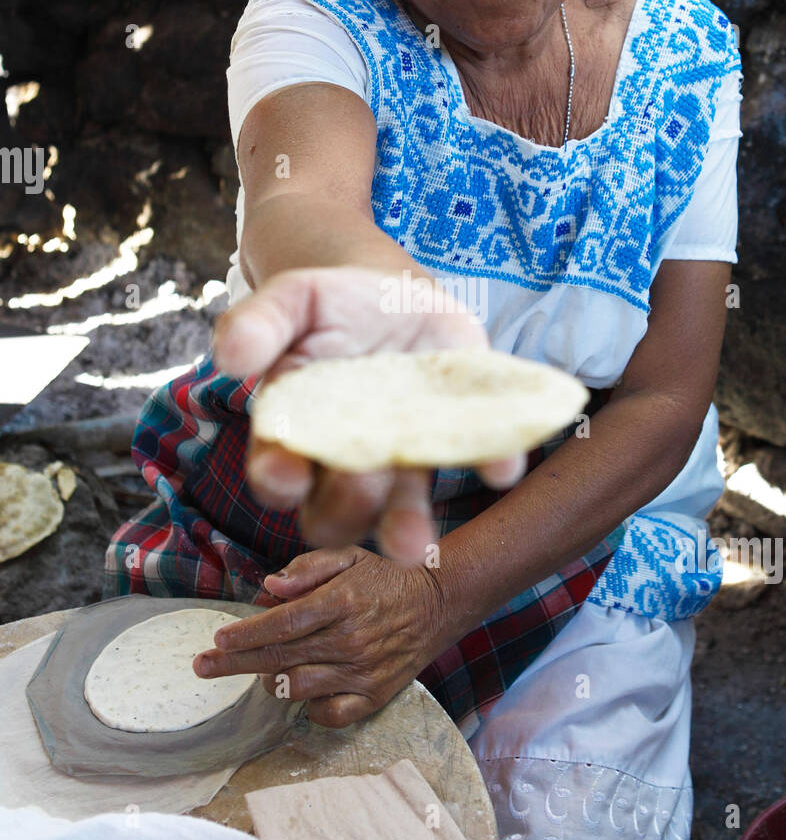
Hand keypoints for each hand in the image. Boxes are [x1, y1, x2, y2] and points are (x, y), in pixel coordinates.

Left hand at [192, 545, 448, 726]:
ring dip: (271, 680)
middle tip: (202, 667)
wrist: (437, 604)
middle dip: (234, 663)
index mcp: (342, 601)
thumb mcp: (349, 556)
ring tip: (260, 671)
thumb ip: (307, 568)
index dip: (246, 634)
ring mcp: (363, 671)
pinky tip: (303, 689)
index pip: (283, 623)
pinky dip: (309, 706)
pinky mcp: (375, 695)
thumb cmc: (384, 577)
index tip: (217, 640)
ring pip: (298, 687)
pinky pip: (329, 714)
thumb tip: (269, 588)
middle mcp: (351, 639)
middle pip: (280, 657)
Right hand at [212, 265, 525, 563]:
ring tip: (415, 543)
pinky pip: (477, 463)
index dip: (278, 478)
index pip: (276, 472)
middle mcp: (345, 462)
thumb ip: (258, 323)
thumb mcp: (290, 300)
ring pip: (400, 512)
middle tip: (359, 476)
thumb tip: (229, 354)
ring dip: (406, 529)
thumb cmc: (327, 306)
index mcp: (294, 433)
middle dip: (344, 506)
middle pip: (334, 512)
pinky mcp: (454, 440)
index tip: (283, 473)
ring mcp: (403, 458)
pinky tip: (502, 466)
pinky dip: (492, 465)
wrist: (389, 296)